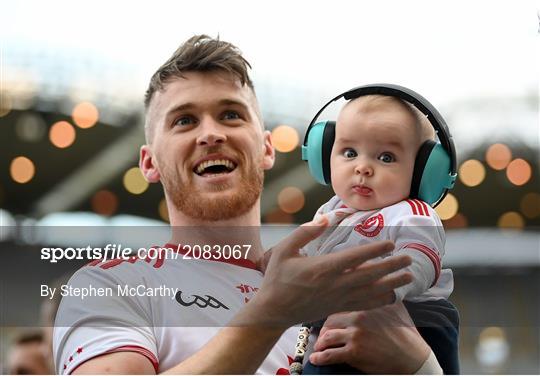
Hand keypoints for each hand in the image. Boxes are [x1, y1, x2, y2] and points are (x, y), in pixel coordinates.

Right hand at [237, 217, 412, 327]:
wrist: (273, 311)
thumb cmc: (277, 278)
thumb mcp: (284, 250)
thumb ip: (305, 232)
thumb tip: (326, 218)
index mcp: (323, 268)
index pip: (355, 258)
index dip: (375, 250)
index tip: (391, 243)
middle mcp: (335, 284)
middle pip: (370, 275)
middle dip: (391, 266)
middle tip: (408, 258)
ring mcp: (338, 298)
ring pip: (372, 292)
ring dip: (392, 284)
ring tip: (409, 276)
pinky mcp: (338, 308)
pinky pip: (364, 305)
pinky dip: (381, 301)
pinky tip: (392, 296)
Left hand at [309, 303, 430, 373]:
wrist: (413, 356)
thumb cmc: (404, 332)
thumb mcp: (393, 306)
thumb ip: (379, 294)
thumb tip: (373, 279)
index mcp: (365, 303)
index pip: (339, 302)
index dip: (330, 309)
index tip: (325, 312)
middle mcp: (358, 317)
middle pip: (330, 319)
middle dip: (324, 328)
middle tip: (322, 334)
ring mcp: (355, 335)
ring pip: (327, 336)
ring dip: (320, 342)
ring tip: (318, 346)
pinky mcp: (355, 352)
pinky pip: (331, 354)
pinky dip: (320, 357)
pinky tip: (316, 359)